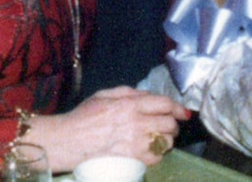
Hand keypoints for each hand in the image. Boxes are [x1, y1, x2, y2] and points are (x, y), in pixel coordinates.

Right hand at [21, 86, 190, 171]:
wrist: (68, 140)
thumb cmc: (83, 116)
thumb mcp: (104, 94)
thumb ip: (129, 92)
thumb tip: (148, 95)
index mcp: (130, 104)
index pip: (164, 103)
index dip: (177, 107)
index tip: (183, 112)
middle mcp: (136, 122)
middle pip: (168, 123)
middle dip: (173, 124)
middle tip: (170, 126)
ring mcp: (135, 143)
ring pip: (165, 141)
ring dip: (167, 139)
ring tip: (162, 138)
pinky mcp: (132, 159)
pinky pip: (156, 157)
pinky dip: (159, 154)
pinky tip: (153, 150)